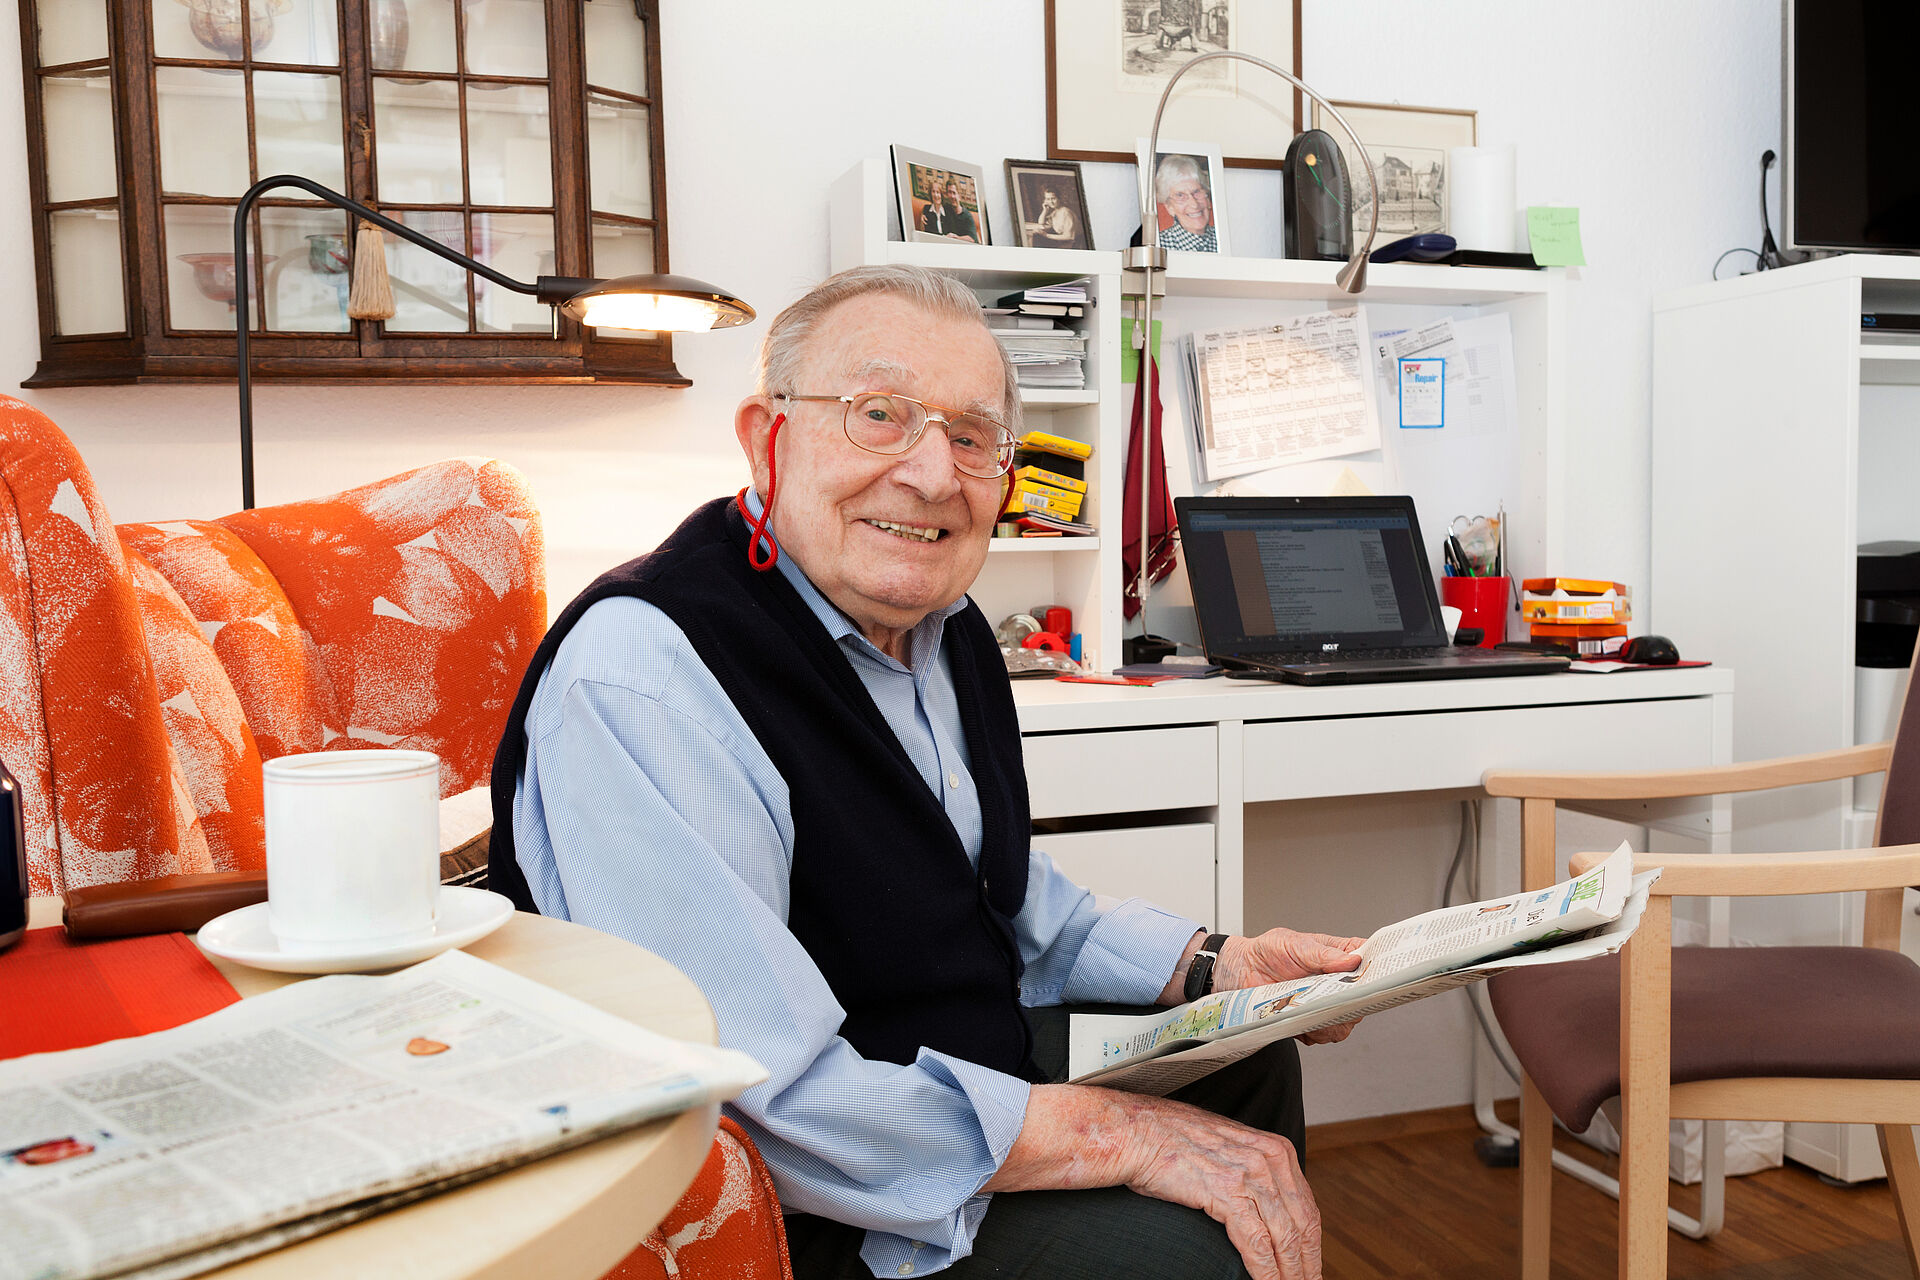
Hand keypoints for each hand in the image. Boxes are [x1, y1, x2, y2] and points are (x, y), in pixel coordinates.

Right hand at [1126, 1093, 1323, 1279]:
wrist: (1138, 1132)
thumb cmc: (1174, 1143)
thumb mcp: (1229, 1150)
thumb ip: (1254, 1173)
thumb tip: (1268, 1209)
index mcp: (1275, 1149)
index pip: (1307, 1208)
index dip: (1313, 1246)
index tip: (1311, 1267)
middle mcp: (1269, 1159)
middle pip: (1303, 1226)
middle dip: (1307, 1264)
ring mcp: (1250, 1175)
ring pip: (1285, 1238)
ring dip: (1291, 1273)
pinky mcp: (1228, 1192)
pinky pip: (1257, 1244)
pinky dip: (1266, 1272)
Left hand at [1219, 929, 1366, 1044]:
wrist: (1241, 972)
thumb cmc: (1268, 952)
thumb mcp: (1295, 944)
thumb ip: (1322, 954)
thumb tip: (1352, 960)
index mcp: (1339, 956)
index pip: (1371, 962)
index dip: (1379, 970)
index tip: (1377, 976)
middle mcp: (1337, 983)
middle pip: (1363, 999)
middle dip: (1353, 1002)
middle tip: (1337, 997)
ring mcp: (1326, 1005)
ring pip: (1345, 1022)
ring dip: (1331, 1019)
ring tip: (1311, 1007)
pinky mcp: (1311, 1023)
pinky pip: (1323, 1035)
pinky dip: (1314, 1031)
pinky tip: (1300, 1018)